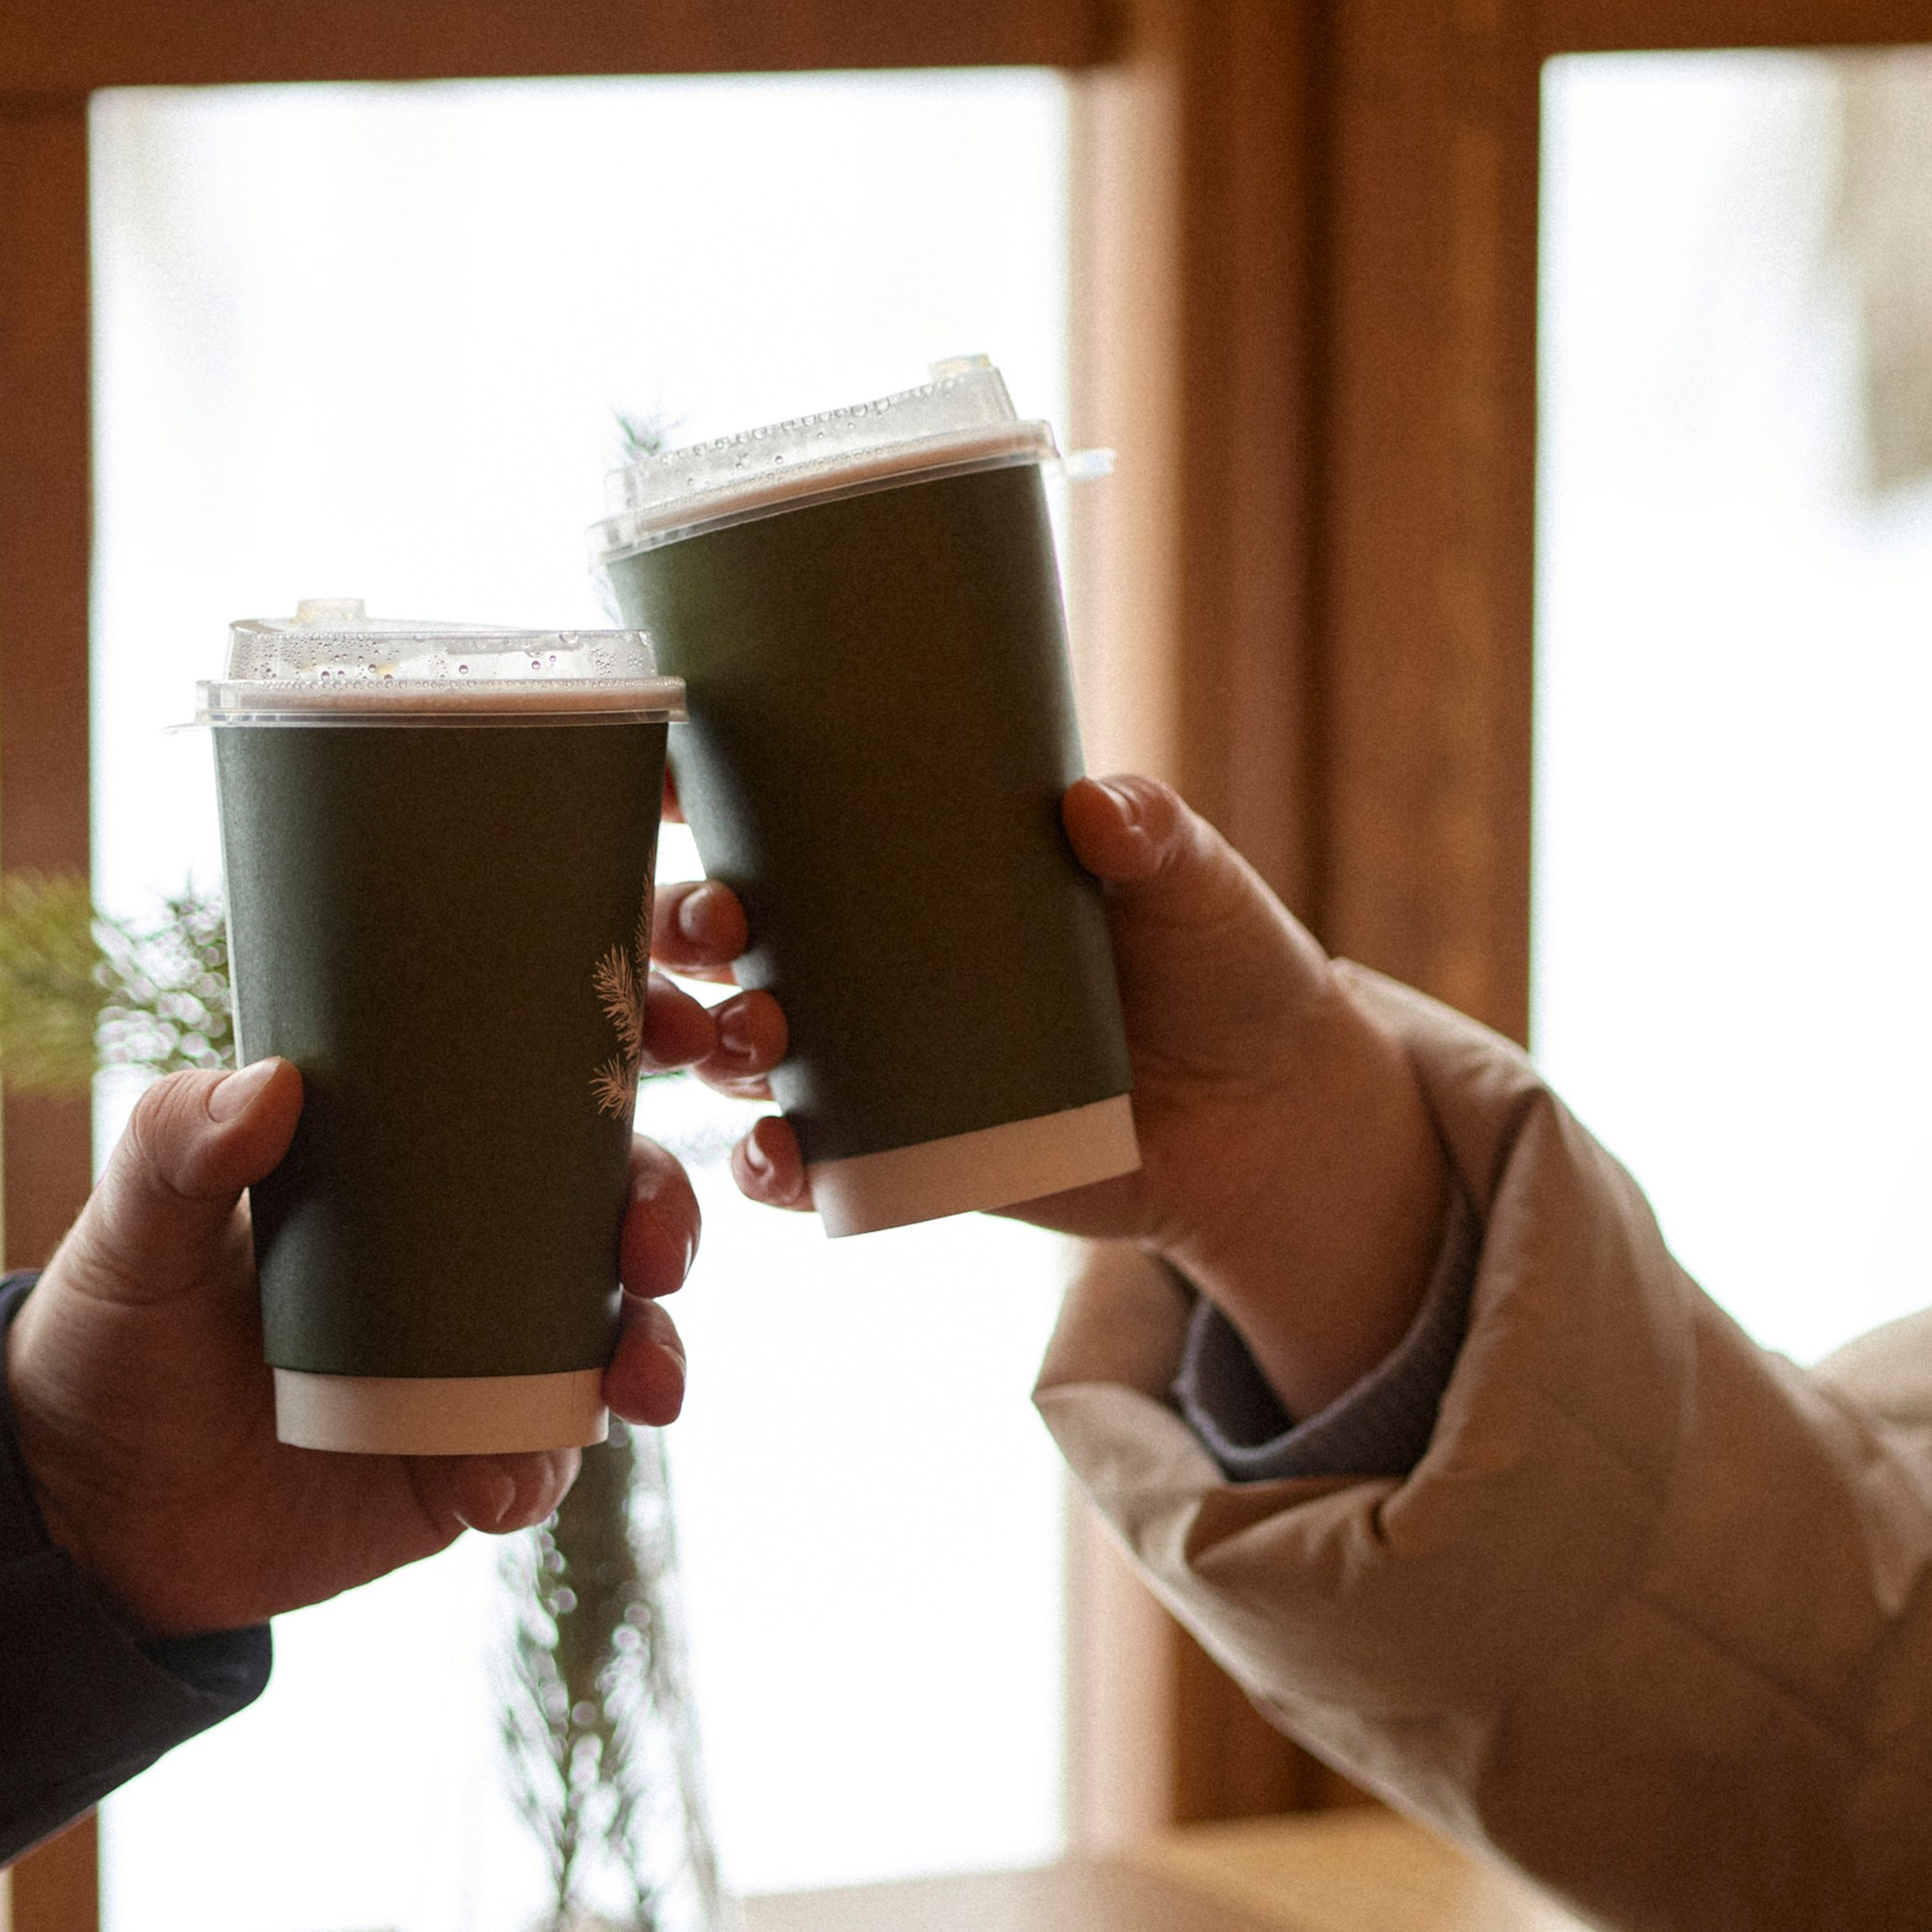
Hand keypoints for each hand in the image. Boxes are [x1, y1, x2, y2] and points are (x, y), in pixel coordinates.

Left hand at [3, 1060, 697, 1632]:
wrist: (89, 1513)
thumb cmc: (112, 1335)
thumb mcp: (133, 1228)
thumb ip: (178, 1144)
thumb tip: (273, 1083)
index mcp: (409, 1161)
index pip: (543, 1082)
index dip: (632, 1044)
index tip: (680, 1023)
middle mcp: (469, 1252)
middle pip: (614, 1207)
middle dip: (664, 1215)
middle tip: (650, 1246)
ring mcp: (481, 1362)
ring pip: (616, 1337)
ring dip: (651, 1351)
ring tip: (636, 1383)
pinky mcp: (468, 1465)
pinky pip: (543, 1463)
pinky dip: (539, 1470)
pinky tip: (495, 1481)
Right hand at [647, 779, 1448, 1419]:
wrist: (1263, 1116)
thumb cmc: (1219, 964)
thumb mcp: (1192, 882)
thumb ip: (1151, 835)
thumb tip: (1096, 807)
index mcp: (903, 859)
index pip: (770, 806)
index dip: (694, 782)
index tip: (668, 765)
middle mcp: (860, 954)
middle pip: (719, 929)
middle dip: (681, 925)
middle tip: (717, 926)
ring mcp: (870, 1057)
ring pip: (738, 1044)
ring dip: (712, 1041)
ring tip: (751, 1038)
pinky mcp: (900, 1155)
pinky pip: (805, 1166)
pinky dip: (775, 1165)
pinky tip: (779, 1157)